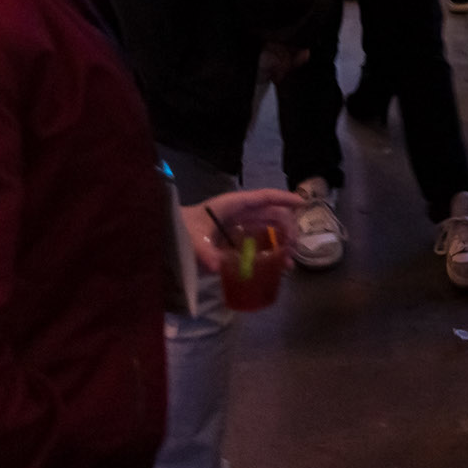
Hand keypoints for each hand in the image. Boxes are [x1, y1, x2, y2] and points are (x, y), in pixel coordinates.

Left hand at [181, 189, 305, 274]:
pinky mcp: (234, 243)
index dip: (284, 198)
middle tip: (294, 247)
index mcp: (232, 205)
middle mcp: (239, 214)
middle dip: (287, 228)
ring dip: (281, 243)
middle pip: (271, 215)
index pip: (263, 198)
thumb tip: (218, 268)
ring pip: (268, 230)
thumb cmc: (180, 229)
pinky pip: (258, 245)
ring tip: (288, 263)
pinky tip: (277, 268)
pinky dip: (270, 254)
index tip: (303, 204)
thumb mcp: (191, 239)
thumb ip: (204, 253)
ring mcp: (238, 228)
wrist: (165, 236)